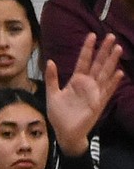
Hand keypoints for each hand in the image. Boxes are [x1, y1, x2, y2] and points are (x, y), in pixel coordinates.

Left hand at [45, 33, 123, 156]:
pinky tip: (119, 73)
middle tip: (110, 36)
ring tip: (117, 49)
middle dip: (104, 50)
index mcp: (76, 80)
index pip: (83, 61)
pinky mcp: (98, 103)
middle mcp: (87, 84)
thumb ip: (52, 79)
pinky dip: (113, 83)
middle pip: (97, 63)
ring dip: (111, 62)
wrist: (64, 133)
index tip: (92, 35)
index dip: (87, 48)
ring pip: (105, 74)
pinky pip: (107, 91)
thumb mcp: (52, 95)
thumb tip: (50, 61)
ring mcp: (94, 92)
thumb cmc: (59, 115)